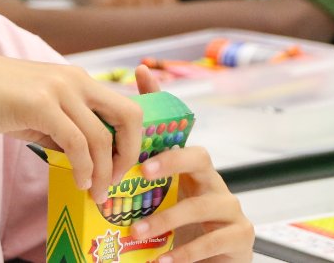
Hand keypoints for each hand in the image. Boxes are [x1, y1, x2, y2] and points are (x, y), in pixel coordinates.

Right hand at [0, 55, 142, 203]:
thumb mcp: (39, 111)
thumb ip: (65, 130)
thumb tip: (85, 159)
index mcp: (77, 79)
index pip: (124, 108)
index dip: (130, 141)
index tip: (118, 168)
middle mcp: (75, 79)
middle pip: (128, 116)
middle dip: (128, 153)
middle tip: (115, 180)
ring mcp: (59, 90)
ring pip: (101, 138)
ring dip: (102, 172)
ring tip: (94, 192)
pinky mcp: (41, 105)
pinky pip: (77, 143)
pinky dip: (82, 168)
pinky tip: (78, 181)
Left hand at [126, 66, 252, 262]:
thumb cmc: (182, 234)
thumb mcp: (155, 208)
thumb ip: (134, 186)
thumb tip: (93, 161)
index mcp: (191, 173)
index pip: (179, 134)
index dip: (162, 104)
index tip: (139, 88)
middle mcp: (213, 184)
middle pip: (200, 157)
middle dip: (171, 160)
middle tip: (140, 171)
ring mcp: (230, 209)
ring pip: (202, 204)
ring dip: (167, 218)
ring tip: (136, 231)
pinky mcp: (240, 236)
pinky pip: (213, 240)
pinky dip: (185, 252)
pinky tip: (161, 260)